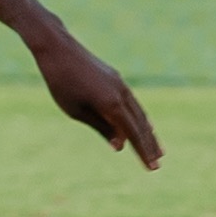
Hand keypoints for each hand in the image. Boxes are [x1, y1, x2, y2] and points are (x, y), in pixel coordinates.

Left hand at [32, 29, 162, 168]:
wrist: (58, 48)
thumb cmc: (62, 83)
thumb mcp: (77, 111)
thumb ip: (101, 128)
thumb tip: (121, 146)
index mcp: (111, 105)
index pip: (133, 134)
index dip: (143, 152)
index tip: (152, 168)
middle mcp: (121, 94)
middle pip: (141, 124)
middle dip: (149, 144)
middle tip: (158, 163)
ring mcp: (120, 84)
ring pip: (139, 112)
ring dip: (148, 131)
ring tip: (157, 146)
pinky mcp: (115, 78)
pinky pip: (132, 102)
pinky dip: (139, 116)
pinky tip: (140, 122)